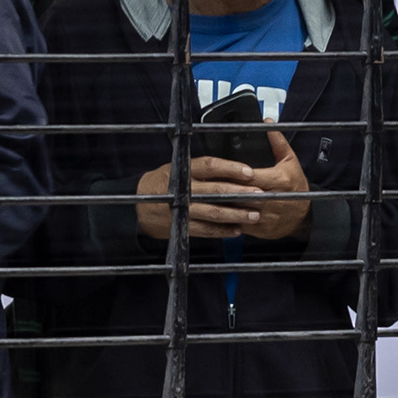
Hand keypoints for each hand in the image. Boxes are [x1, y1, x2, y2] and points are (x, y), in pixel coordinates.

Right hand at [140, 129, 308, 242]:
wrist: (137, 206)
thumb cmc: (163, 183)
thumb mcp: (176, 167)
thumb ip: (200, 168)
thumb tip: (233, 167)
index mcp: (183, 170)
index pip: (210, 166)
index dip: (231, 168)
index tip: (250, 172)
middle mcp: (183, 189)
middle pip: (216, 191)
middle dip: (240, 194)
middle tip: (260, 195)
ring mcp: (182, 209)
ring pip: (214, 213)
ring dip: (236, 215)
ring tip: (254, 215)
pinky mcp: (182, 226)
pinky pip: (206, 230)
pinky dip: (223, 231)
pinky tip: (237, 230)